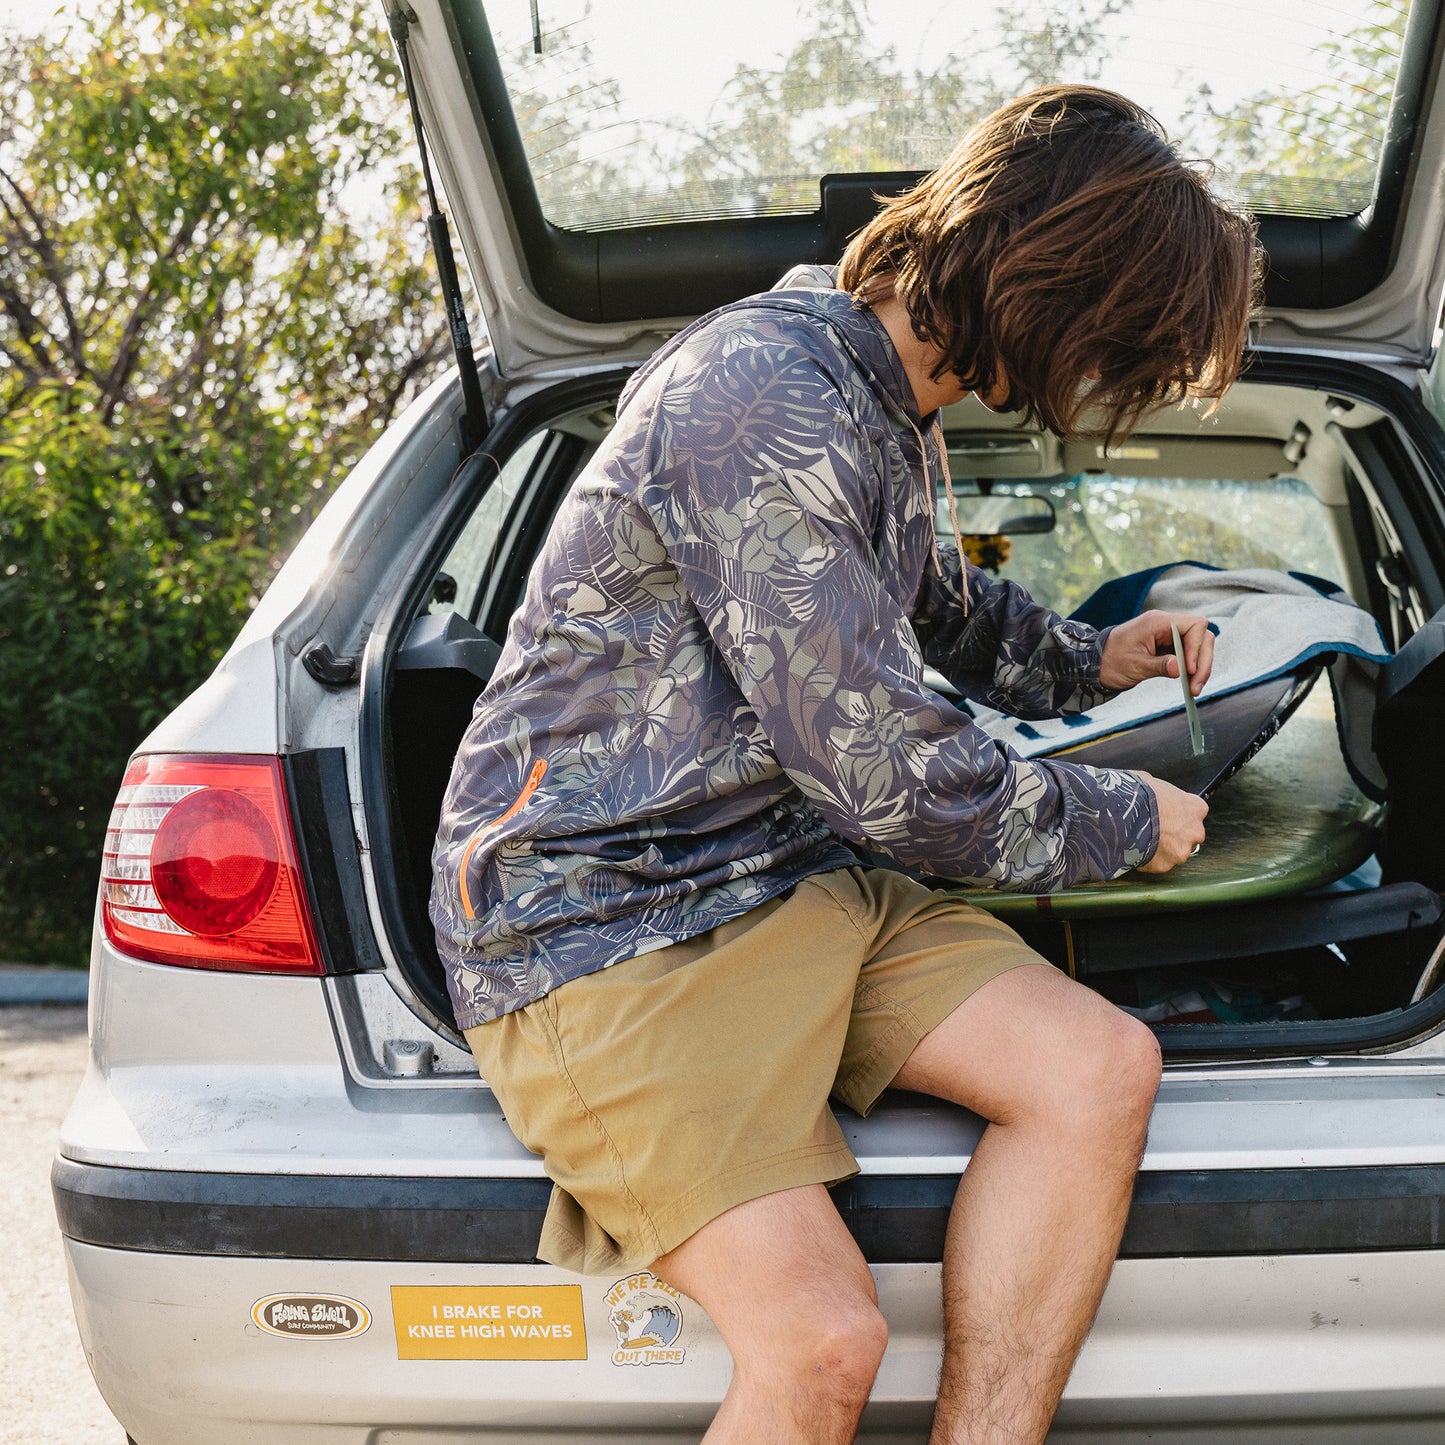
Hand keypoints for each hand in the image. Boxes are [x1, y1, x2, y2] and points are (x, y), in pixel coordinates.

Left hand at [1098, 610, 1213, 695]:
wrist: (1095, 664)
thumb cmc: (1110, 661)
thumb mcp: (1134, 666)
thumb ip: (1159, 666)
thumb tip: (1180, 669)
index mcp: (1158, 622)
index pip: (1195, 625)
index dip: (1197, 646)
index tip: (1189, 669)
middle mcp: (1167, 625)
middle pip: (1202, 636)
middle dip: (1202, 662)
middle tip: (1196, 687)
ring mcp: (1169, 636)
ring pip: (1198, 646)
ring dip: (1200, 668)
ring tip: (1193, 690)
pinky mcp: (1169, 647)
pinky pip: (1189, 655)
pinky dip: (1192, 669)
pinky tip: (1189, 684)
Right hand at [1133, 771, 1207, 873]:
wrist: (1123, 814)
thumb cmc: (1139, 795)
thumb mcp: (1153, 783)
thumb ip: (1164, 794)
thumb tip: (1156, 794)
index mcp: (1195, 808)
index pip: (1194, 812)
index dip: (1178, 813)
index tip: (1167, 814)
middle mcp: (1194, 831)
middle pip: (1189, 835)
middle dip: (1174, 834)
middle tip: (1155, 829)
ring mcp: (1180, 850)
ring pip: (1175, 852)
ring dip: (1163, 848)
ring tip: (1143, 840)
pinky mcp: (1165, 865)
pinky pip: (1158, 863)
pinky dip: (1149, 859)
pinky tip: (1137, 849)